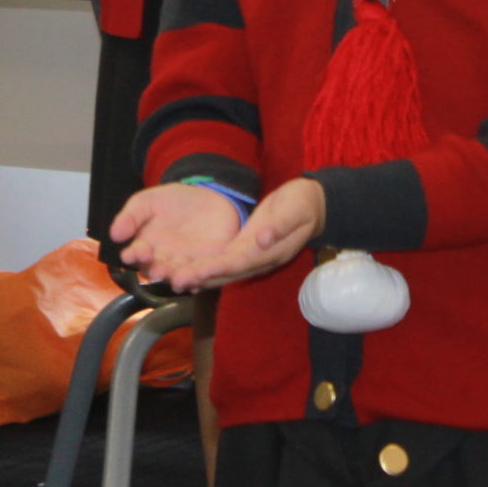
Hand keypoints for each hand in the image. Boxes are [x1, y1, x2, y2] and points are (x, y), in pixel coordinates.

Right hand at [111, 181, 245, 288]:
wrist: (210, 198)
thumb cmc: (175, 201)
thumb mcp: (150, 201)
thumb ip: (131, 216)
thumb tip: (113, 234)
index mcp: (146, 246)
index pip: (137, 255)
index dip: (134, 255)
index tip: (132, 253)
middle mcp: (163, 260)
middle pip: (157, 270)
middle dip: (157, 271)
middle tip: (157, 271)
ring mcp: (185, 265)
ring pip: (179, 277)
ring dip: (178, 279)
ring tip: (178, 279)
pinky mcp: (207, 266)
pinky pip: (203, 275)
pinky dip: (201, 278)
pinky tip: (199, 279)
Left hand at [177, 177, 325, 290]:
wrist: (312, 205)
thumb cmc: (303, 204)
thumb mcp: (295, 210)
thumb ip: (280, 226)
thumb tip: (262, 240)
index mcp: (269, 251)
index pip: (239, 262)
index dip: (217, 268)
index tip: (197, 272)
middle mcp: (258, 259)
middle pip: (226, 273)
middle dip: (201, 278)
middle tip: (175, 282)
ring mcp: (252, 257)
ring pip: (222, 271)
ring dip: (200, 277)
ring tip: (174, 281)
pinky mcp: (246, 249)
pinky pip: (224, 263)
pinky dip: (207, 269)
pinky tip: (189, 272)